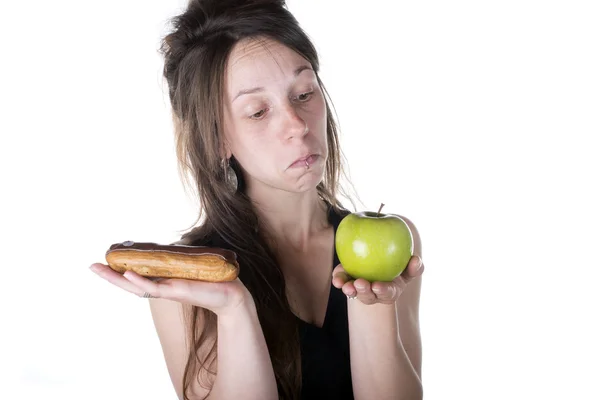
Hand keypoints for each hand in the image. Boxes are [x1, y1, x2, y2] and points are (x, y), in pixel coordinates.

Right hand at [89, 263, 251, 316]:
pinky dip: (140, 281)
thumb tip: (171, 245)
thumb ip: (179, 259)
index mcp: (163, 281)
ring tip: (101, 269)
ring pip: (137, 286)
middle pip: (130, 283)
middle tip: (91, 265)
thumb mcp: (191, 266)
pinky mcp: (176, 291)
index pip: (136, 276)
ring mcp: (167, 290)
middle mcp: (162, 287)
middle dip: (109, 276)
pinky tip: (128, 274)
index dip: (118, 271)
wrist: (231, 292)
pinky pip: (154, 287)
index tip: (102, 262)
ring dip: (118, 279)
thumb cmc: (212, 279)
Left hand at [332, 255, 423, 304]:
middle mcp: (372, 293)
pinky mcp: (346, 281)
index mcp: (388, 291)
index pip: (387, 293)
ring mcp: (358, 289)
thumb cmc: (399, 268)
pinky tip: (337, 277)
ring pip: (353, 292)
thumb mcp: (409, 269)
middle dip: (363, 292)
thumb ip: (415, 267)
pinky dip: (339, 279)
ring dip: (349, 288)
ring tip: (345, 285)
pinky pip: (342, 280)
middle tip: (359, 283)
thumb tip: (416, 259)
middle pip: (367, 296)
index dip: (382, 291)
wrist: (379, 262)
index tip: (377, 286)